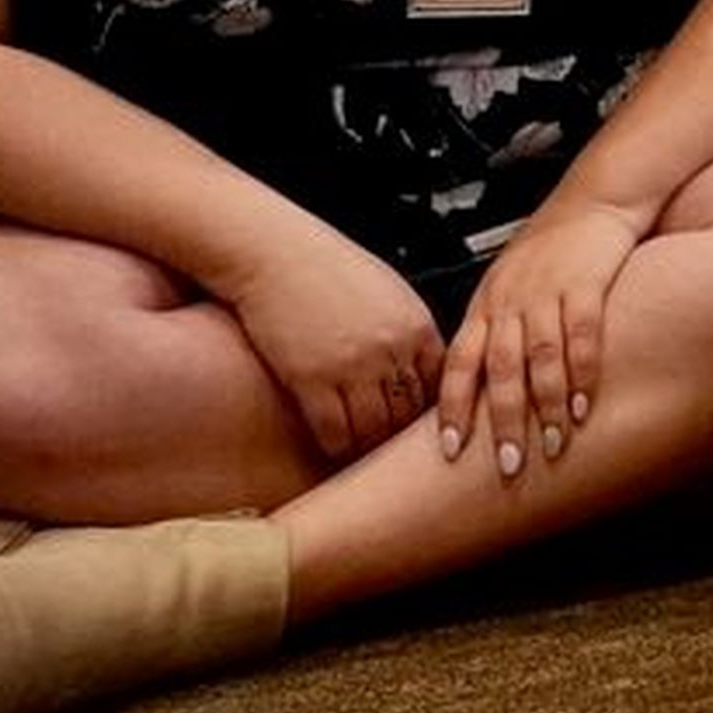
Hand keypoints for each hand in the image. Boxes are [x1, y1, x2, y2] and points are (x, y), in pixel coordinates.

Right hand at [220, 226, 444, 462]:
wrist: (273, 252)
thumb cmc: (325, 268)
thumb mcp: (388, 292)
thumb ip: (408, 330)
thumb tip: (423, 366)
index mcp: (416, 326)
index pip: (438, 386)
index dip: (429, 414)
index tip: (423, 430)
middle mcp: (392, 349)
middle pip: (409, 413)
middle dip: (401, 437)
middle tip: (395, 456)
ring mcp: (353, 366)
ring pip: (374, 429)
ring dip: (370, 448)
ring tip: (366, 459)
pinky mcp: (313, 379)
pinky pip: (334, 431)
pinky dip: (337, 447)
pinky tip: (335, 449)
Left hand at [437, 202, 640, 477]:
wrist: (597, 196)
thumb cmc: (554, 244)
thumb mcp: (510, 283)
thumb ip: (496, 330)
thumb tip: (482, 390)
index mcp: (487, 304)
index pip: (459, 362)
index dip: (453, 407)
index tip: (451, 450)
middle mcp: (511, 300)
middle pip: (500, 368)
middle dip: (503, 421)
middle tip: (508, 465)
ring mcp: (547, 291)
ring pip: (540, 356)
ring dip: (546, 405)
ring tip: (554, 444)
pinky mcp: (586, 282)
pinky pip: (583, 333)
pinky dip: (584, 371)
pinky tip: (587, 402)